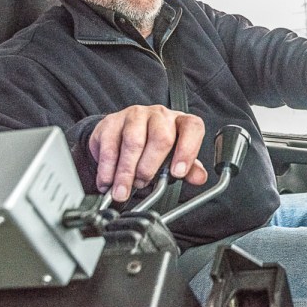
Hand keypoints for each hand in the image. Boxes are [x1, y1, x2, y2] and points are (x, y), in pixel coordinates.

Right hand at [88, 105, 207, 201]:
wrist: (123, 134)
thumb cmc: (155, 148)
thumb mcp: (174, 158)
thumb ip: (189, 168)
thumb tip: (199, 177)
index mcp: (181, 122)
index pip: (192, 128)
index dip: (187, 150)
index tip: (178, 173)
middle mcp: (160, 115)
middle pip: (161, 137)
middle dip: (150, 166)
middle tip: (142, 183)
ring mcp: (135, 115)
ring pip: (133, 141)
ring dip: (126, 171)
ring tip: (122, 191)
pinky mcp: (111, 122)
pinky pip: (109, 145)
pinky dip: (107, 169)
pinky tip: (107, 182)